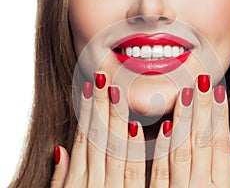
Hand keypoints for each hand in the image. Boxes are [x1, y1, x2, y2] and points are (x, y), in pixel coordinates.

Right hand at [50, 71, 146, 187]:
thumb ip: (63, 179)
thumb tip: (60, 149)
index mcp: (78, 185)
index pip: (83, 140)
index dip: (85, 112)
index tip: (86, 87)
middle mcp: (96, 186)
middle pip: (99, 138)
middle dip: (100, 106)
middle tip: (101, 77)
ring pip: (119, 149)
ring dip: (119, 117)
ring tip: (119, 90)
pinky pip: (142, 173)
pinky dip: (143, 148)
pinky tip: (145, 124)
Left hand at [149, 75, 229, 187]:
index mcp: (221, 187)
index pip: (221, 144)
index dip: (220, 117)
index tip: (218, 91)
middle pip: (201, 142)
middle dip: (202, 109)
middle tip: (202, 81)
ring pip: (179, 152)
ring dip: (182, 120)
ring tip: (185, 93)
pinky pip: (157, 173)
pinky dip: (159, 148)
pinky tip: (161, 125)